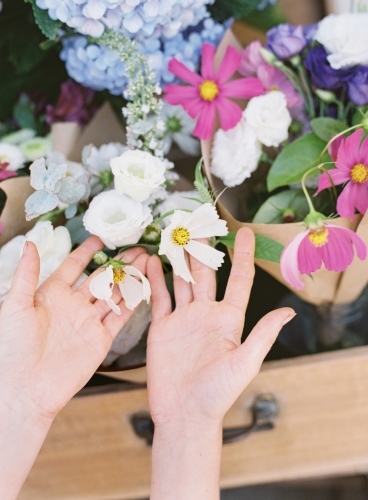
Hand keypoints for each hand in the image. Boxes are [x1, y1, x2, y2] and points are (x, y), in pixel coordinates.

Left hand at [0, 237, 147, 421]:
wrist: (24, 389)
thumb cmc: (11, 348)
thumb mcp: (14, 305)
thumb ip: (26, 274)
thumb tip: (30, 243)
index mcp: (51, 294)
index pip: (74, 266)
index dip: (87, 252)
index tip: (102, 237)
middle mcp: (73, 305)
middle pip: (101, 278)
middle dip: (119, 263)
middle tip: (137, 248)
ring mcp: (88, 322)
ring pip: (114, 294)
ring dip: (130, 279)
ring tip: (146, 262)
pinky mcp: (100, 339)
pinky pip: (120, 317)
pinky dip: (132, 303)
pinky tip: (144, 288)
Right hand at [146, 227, 294, 427]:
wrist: (184, 413)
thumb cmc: (218, 393)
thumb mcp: (244, 363)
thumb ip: (262, 334)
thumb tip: (289, 311)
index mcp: (228, 320)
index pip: (239, 281)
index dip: (243, 257)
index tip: (245, 234)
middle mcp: (206, 314)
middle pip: (207, 274)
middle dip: (204, 250)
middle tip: (201, 224)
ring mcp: (183, 319)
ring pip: (182, 281)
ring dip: (179, 259)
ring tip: (176, 235)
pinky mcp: (162, 328)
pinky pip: (159, 298)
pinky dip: (156, 280)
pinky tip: (152, 262)